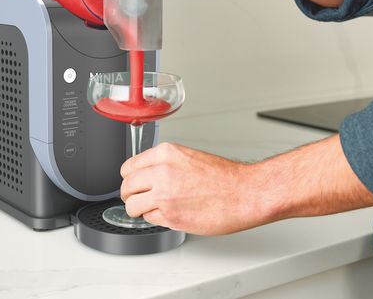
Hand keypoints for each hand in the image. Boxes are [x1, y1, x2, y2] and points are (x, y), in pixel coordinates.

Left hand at [120, 142, 273, 234]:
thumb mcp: (188, 157)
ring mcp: (163, 195)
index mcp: (165, 153)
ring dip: (140, 209)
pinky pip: (149, 219)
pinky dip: (157, 219)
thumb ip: (163, 164)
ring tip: (153, 209)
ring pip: (132, 205)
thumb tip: (146, 175)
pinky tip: (172, 213)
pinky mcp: (170, 216)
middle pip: (126, 186)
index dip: (131, 178)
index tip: (135, 183)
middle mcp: (161, 172)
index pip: (128, 167)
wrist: (245, 193)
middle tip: (140, 198)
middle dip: (131, 194)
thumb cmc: (224, 178)